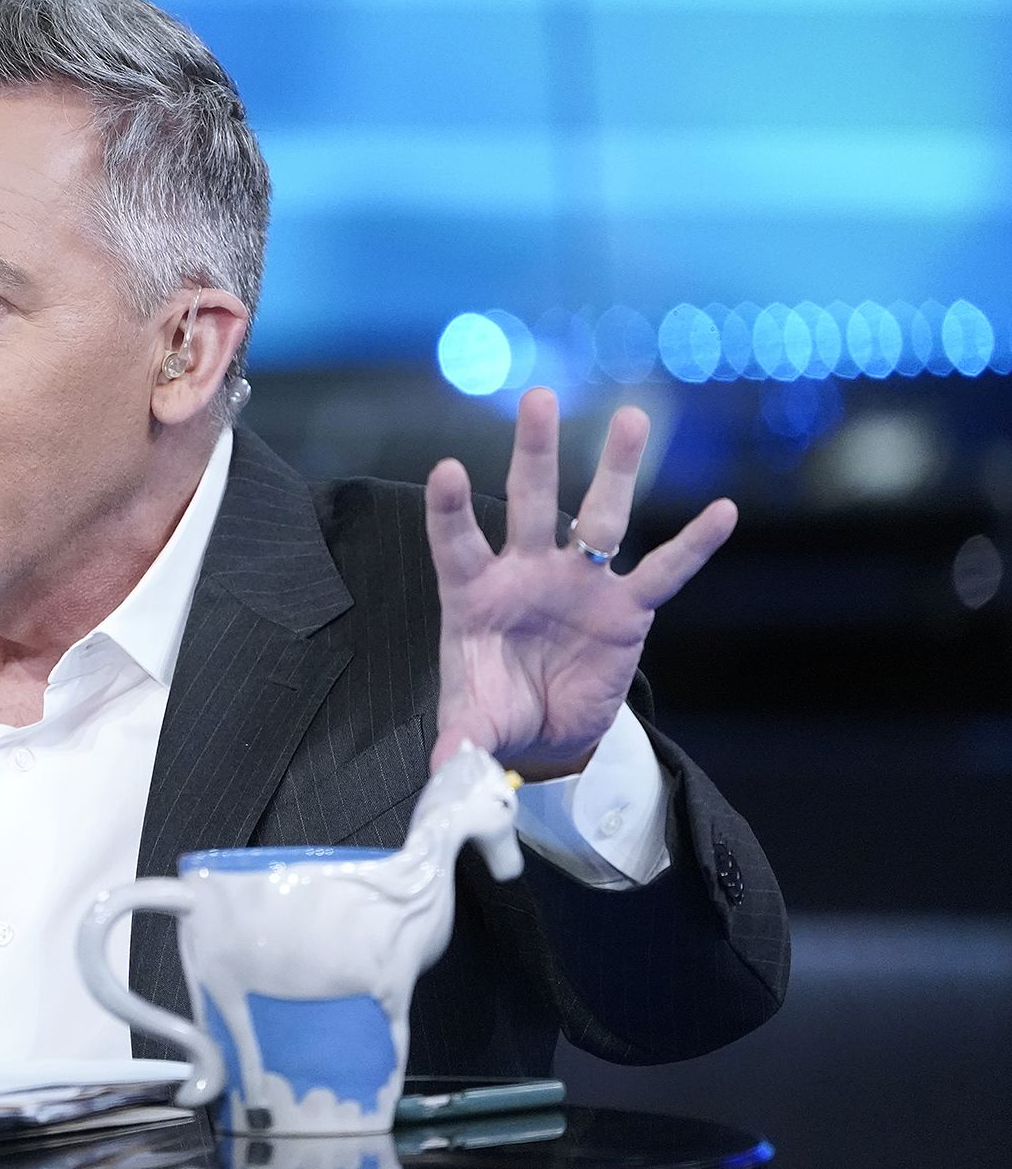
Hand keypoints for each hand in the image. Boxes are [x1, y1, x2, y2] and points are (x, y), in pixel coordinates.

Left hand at [424, 387, 736, 777]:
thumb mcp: (471, 727)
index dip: (451, 508)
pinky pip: (664, 573)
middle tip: (538, 398)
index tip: (446, 470)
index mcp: (475, 592)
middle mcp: (526, 572)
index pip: (457, 541)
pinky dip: (694, 545)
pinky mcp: (625, 610)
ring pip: (599, 517)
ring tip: (631, 416)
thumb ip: (459, 741)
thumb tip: (446, 771)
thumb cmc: (494, 711)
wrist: (543, 734)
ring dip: (616, 469)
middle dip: (534, 453)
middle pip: (527, 502)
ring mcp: (579, 584)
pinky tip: (723, 510)